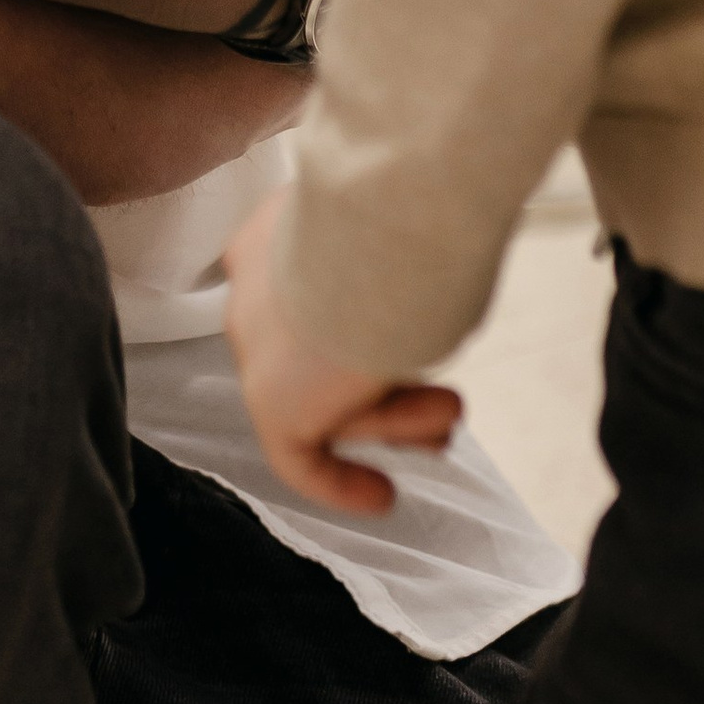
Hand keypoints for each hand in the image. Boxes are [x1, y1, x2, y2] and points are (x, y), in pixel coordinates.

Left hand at [221, 195, 463, 514]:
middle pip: (314, 352)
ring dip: (392, 417)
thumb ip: (395, 251)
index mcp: (274, 233)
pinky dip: (339, 483)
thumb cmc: (405, 207)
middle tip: (440, 403)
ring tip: (448, 417)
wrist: (380, 222)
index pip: (297, 292)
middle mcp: (255, 285)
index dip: (348, 331)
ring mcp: (256, 343)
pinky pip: (298, 456)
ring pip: (320, 398)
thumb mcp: (401, 222)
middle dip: (381, 383)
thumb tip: (434, 254)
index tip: (396, 356)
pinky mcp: (270, 399)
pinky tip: (381, 497)